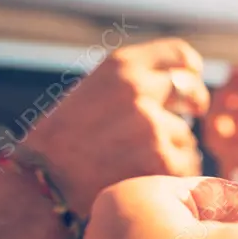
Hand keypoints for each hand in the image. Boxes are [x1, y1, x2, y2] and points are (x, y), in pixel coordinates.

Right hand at [22, 38, 209, 215]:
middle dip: (196, 101)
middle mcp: (139, 89)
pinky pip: (186, 165)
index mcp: (121, 66)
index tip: (191, 78)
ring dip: (174, 148)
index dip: (190, 69)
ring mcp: (152, 124)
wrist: (41, 183)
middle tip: (194, 112)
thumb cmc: (61, 142)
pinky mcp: (162, 160)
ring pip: (186, 136)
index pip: (178, 55)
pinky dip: (173, 175)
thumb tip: (179, 85)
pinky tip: (146, 179)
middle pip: (192, 90)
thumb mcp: (92, 92)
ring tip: (137, 161)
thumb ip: (132, 84)